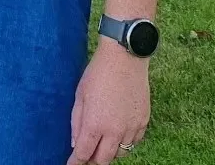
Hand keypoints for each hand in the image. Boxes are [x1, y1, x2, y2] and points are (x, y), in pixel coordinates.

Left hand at [67, 39, 150, 163]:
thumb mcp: (80, 95)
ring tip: (101, 143)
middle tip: (86, 154)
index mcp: (95, 124)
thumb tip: (76, 143)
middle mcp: (114, 131)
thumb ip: (76, 121)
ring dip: (109, 152)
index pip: (84, 153)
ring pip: (121, 153)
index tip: (71, 164)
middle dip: (93, 159)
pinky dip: (124, 142)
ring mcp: (131, 128)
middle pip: (104, 159)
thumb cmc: (97, 74)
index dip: (76, 162)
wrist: (125, 60)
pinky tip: (117, 133)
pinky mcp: (143, 123)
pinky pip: (134, 142)